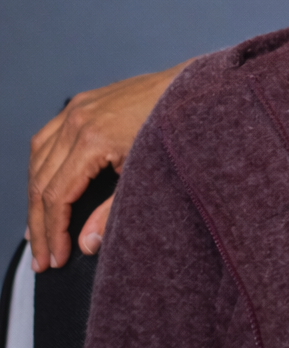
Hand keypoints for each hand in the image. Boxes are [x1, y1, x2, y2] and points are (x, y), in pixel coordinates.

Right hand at [26, 62, 186, 270]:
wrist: (197, 89)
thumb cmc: (178, 129)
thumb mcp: (148, 175)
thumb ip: (112, 212)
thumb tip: (86, 243)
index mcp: (92, 139)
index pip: (56, 195)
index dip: (52, 232)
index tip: (55, 257)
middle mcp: (78, 120)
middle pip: (40, 181)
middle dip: (38, 223)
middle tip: (41, 256)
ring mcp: (78, 108)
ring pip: (37, 158)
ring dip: (34, 195)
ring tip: (38, 229)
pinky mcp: (82, 102)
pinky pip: (46, 137)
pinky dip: (40, 165)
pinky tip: (44, 185)